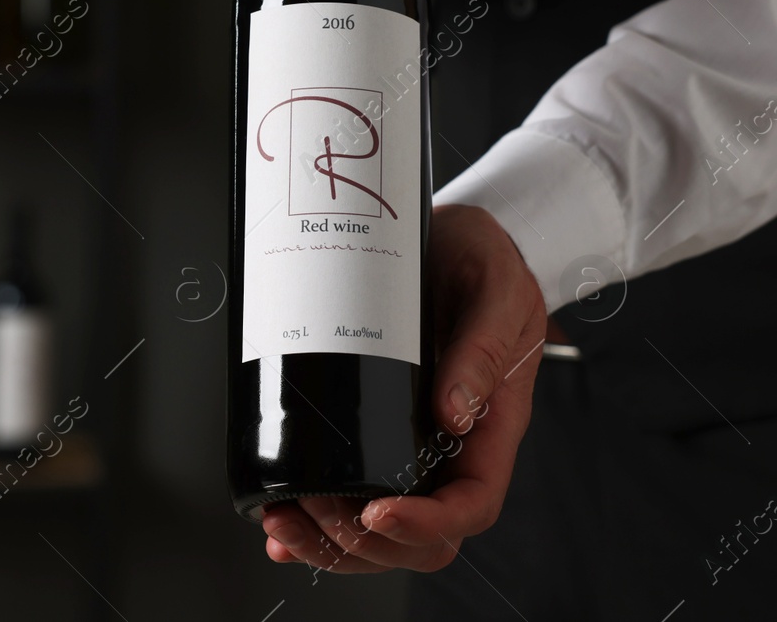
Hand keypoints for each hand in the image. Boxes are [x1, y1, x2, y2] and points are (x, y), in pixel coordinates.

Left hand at [259, 204, 547, 573]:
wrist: (454, 236)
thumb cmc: (489, 261)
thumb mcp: (498, 289)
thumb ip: (484, 347)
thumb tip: (454, 413)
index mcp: (493, 424)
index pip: (471, 503)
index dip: (427, 525)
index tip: (380, 512)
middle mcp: (453, 446)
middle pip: (420, 537)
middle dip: (364, 541)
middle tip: (316, 509)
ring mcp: (412, 443)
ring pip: (378, 529)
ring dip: (328, 541)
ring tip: (283, 520)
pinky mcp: (373, 426)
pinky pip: (349, 494)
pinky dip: (311, 522)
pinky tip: (278, 522)